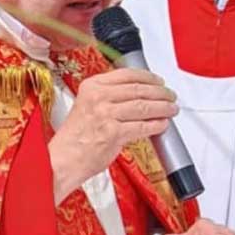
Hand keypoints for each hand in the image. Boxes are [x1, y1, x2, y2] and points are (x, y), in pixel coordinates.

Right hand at [49, 68, 177, 203]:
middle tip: (170, 96)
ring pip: (144, 106)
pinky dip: (156, 125)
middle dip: (160, 93)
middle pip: (139, 89)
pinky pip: (142, 126)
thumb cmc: (75, 138)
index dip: (148, 77)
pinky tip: (162, 125)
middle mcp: (98, 97)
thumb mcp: (87, 107)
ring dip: (163, 108)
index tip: (158, 81)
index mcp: (92, 86)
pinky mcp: (114, 132)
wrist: (62, 160)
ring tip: (171, 110)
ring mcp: (106, 114)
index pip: (127, 74)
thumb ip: (109, 99)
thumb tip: (136, 98)